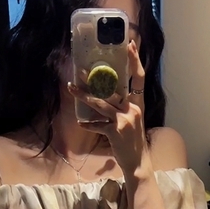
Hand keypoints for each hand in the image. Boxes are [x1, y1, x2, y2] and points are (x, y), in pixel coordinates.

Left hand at [68, 41, 149, 176]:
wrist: (138, 163)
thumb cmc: (132, 142)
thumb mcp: (132, 121)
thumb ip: (122, 108)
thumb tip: (106, 96)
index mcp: (138, 104)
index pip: (138, 77)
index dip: (134, 60)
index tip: (129, 44)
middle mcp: (133, 109)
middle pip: (111, 88)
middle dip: (94, 78)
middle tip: (79, 70)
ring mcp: (125, 120)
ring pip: (100, 103)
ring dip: (83, 96)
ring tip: (71, 88)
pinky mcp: (116, 131)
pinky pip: (98, 124)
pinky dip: (89, 124)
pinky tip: (82, 123)